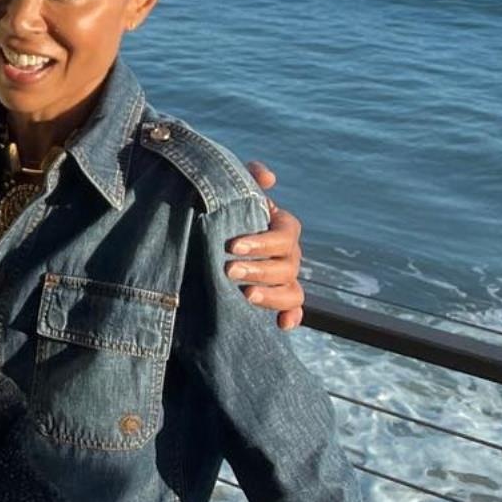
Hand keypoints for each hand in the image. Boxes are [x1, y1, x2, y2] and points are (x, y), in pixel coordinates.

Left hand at [226, 161, 304, 330]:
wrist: (207, 231)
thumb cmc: (223, 206)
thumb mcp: (231, 187)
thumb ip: (248, 176)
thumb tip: (269, 178)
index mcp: (280, 225)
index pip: (285, 233)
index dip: (262, 241)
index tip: (233, 245)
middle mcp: (287, 252)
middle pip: (286, 265)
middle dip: (259, 269)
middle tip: (229, 270)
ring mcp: (284, 277)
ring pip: (292, 289)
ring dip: (273, 295)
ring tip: (246, 296)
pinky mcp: (276, 297)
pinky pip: (293, 308)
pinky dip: (292, 316)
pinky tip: (281, 325)